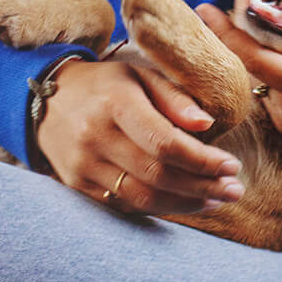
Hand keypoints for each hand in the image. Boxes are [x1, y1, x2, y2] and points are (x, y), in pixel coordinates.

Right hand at [34, 55, 245, 216]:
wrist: (46, 99)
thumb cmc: (105, 85)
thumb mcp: (139, 74)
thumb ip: (174, 97)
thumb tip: (208, 125)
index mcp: (116, 103)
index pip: (165, 143)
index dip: (203, 160)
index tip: (231, 165)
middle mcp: (96, 136)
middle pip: (157, 175)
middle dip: (203, 186)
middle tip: (234, 190)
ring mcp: (83, 165)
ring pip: (142, 197)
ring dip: (186, 203)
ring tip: (216, 200)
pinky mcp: (77, 185)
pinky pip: (124, 205)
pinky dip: (159, 207)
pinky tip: (184, 202)